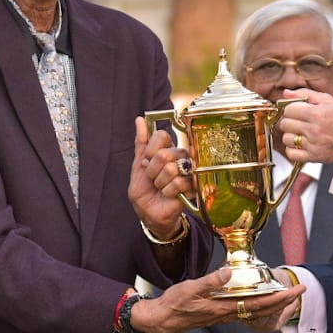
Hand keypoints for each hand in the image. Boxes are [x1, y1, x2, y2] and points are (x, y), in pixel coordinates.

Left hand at [129, 116, 192, 237]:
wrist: (150, 213)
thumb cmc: (145, 190)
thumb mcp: (138, 165)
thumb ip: (141, 143)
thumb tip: (140, 119)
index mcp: (167, 148)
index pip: (161, 135)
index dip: (150, 151)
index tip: (146, 163)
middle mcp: (180, 156)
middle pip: (164, 153)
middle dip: (152, 170)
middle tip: (153, 179)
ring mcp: (189, 170)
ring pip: (171, 169)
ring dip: (159, 183)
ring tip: (161, 188)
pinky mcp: (194, 185)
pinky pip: (178, 183)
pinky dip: (168, 191)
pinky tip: (169, 195)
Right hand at [131, 270, 303, 332]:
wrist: (163, 319)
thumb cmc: (175, 303)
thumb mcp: (190, 288)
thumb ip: (210, 281)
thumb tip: (229, 273)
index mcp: (225, 307)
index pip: (260, 303)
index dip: (280, 298)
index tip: (295, 290)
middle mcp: (229, 314)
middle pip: (263, 308)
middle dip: (284, 301)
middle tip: (301, 290)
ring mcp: (225, 314)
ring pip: (256, 310)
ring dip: (274, 303)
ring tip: (287, 295)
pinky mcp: (220, 313)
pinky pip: (246, 310)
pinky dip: (259, 304)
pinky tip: (261, 298)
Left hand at [277, 89, 332, 164]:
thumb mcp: (327, 100)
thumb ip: (305, 94)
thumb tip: (285, 93)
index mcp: (315, 113)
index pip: (288, 110)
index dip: (291, 109)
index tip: (296, 111)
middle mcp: (313, 129)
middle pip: (284, 124)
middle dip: (290, 121)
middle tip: (299, 122)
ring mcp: (312, 144)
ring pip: (286, 139)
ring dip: (291, 135)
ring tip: (301, 133)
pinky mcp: (313, 157)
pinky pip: (291, 153)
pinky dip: (292, 149)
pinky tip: (301, 144)